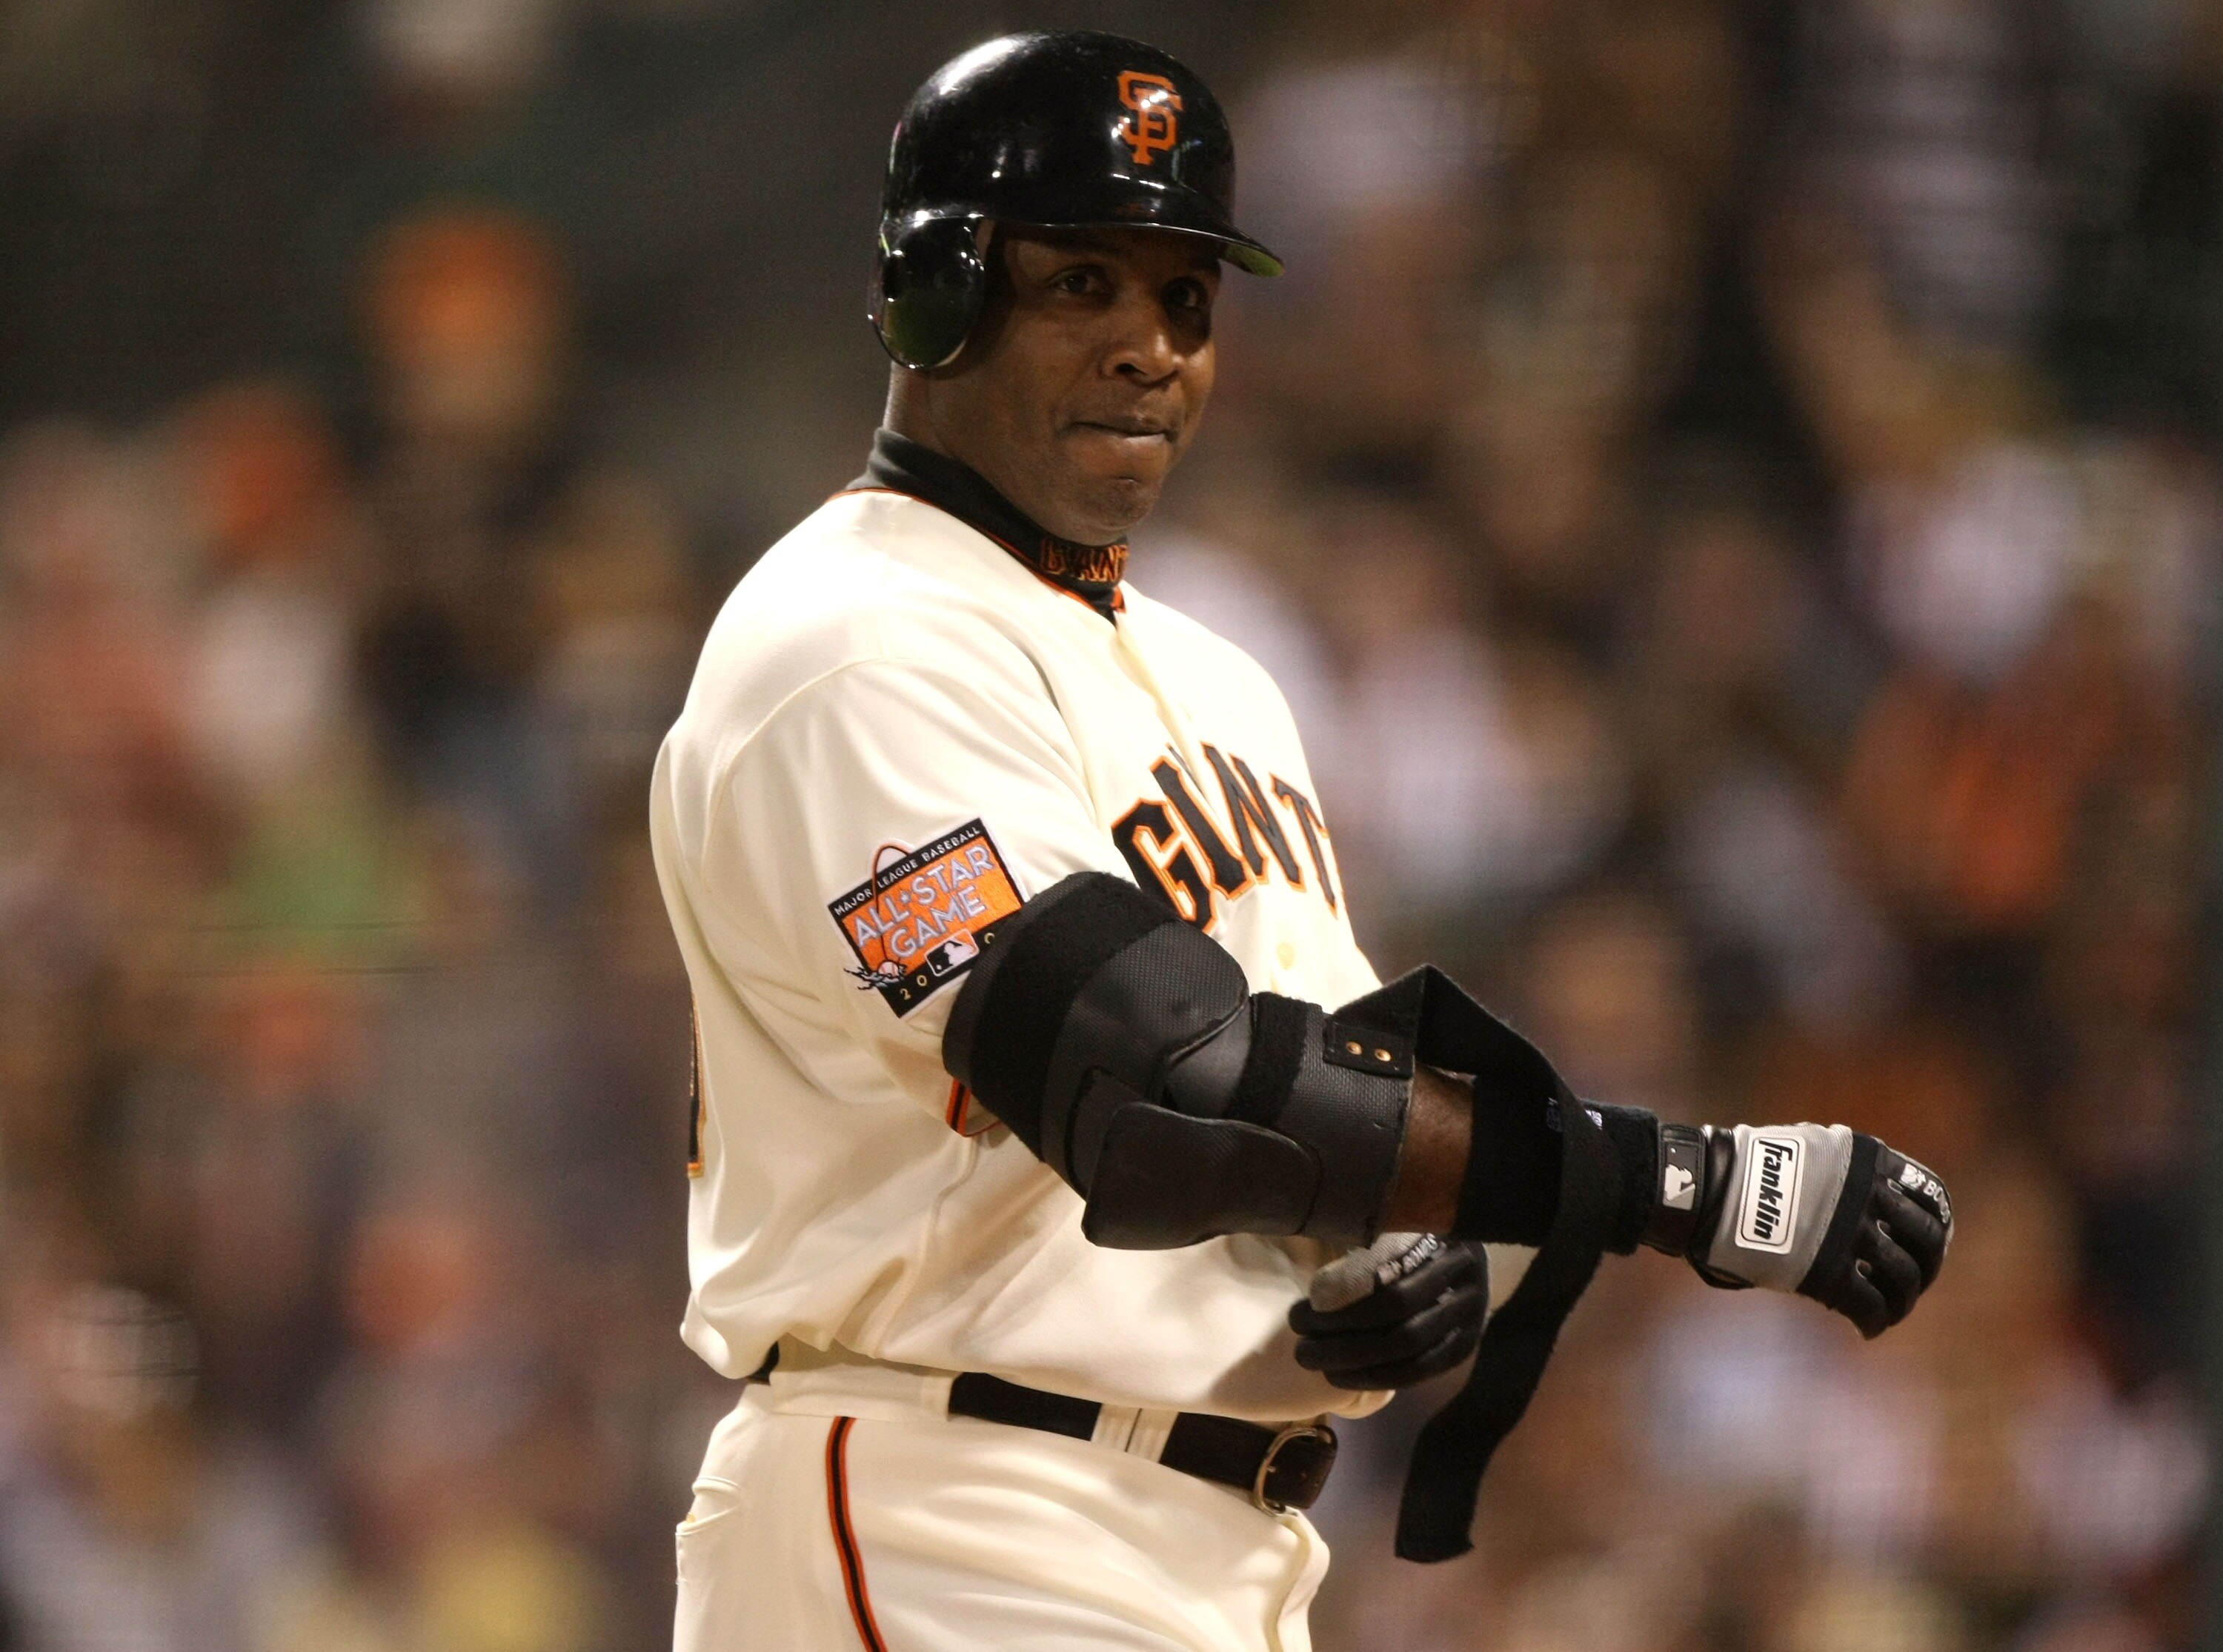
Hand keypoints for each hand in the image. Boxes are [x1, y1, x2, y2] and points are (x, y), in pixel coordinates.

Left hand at [1289, 1233, 1487, 1389]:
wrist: (1461, 1254)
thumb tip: (1315, 1262)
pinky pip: (1419, 1372)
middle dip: (1342, 1339)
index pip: (1389, 1279)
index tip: (1299, 1312)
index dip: (1341, 1301)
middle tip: (1299, 1346)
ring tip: (1314, 1361)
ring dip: (1354, 1363)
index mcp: (1445, 1242)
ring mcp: (1471, 1317)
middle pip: (1399, 1319)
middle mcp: (1465, 1281)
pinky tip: (1342, 1376)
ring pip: (1409, 1351)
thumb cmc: (1410, 1233)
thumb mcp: (1393, 1223)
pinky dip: (1376, 1378)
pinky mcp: (1464, 1346)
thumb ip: (1366, 1239)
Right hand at [1680, 1124, 1952, 1338]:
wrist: (1710, 1190)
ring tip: (1891, 1311)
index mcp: (1866, 1159)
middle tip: (1915, 1281)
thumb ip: (1845, 1171)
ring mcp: (1850, 1234)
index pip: (1928, 1193)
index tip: (1933, 1241)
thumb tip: (1867, 1195)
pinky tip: (1868, 1330)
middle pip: (1926, 1239)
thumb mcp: (1809, 1149)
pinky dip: (1875, 1322)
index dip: (1938, 1222)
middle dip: (1928, 1265)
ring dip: (1903, 1299)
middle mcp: (1868, 1195)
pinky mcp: (1828, 1272)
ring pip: (1904, 1276)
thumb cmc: (1747, 1168)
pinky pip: (1870, 1306)